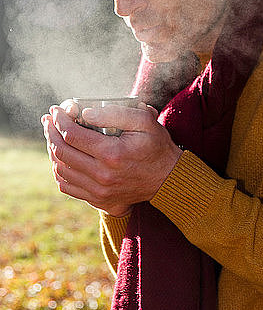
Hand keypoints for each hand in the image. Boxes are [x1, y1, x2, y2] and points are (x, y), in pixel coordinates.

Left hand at [41, 100, 181, 216]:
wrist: (167, 179)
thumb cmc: (156, 146)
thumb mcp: (144, 122)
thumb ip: (116, 113)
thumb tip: (86, 113)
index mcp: (112, 154)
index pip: (72, 135)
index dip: (60, 120)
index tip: (57, 109)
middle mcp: (102, 175)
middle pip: (62, 152)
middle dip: (51, 131)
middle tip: (49, 118)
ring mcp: (98, 191)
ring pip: (61, 169)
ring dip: (52, 149)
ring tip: (52, 134)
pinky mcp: (98, 199)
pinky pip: (67, 185)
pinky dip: (58, 170)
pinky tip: (59, 156)